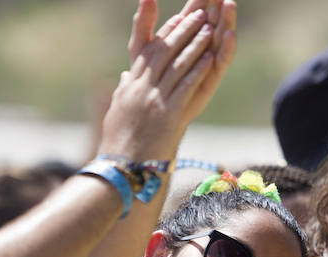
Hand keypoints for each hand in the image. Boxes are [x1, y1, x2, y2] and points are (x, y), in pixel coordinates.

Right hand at [100, 0, 236, 161]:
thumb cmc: (119, 146)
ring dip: (195, 45)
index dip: (165, 34)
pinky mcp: (168, 115)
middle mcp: (141, 89)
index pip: (150, 52)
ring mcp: (155, 101)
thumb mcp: (117, 113)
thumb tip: (125, 77)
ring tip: (209, 28)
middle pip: (165, 52)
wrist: (123, 169)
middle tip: (199, 14)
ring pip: (177, 66)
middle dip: (183, 31)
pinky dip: (198, 70)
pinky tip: (210, 58)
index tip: (178, 18)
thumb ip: (122, 91)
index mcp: (131, 86)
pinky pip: (185, 87)